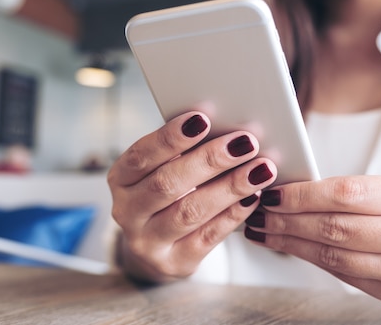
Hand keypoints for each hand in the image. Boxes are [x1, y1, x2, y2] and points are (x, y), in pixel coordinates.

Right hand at [108, 112, 276, 282]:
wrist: (157, 244)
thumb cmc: (167, 191)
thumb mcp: (161, 168)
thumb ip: (182, 150)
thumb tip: (223, 124)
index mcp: (120, 179)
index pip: (142, 156)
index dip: (171, 137)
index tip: (202, 118)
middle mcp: (127, 212)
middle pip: (168, 183)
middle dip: (210, 160)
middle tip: (244, 142)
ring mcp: (148, 242)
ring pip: (191, 211)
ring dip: (230, 187)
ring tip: (260, 169)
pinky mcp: (175, 263)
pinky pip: (209, 236)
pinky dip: (234, 214)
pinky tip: (254, 196)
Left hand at [244, 176, 380, 308]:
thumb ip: (361, 191)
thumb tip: (299, 192)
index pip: (347, 194)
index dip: (303, 194)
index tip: (274, 192)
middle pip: (336, 229)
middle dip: (288, 221)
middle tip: (260, 212)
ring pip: (334, 257)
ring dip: (291, 244)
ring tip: (266, 231)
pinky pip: (343, 276)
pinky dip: (313, 260)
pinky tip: (294, 248)